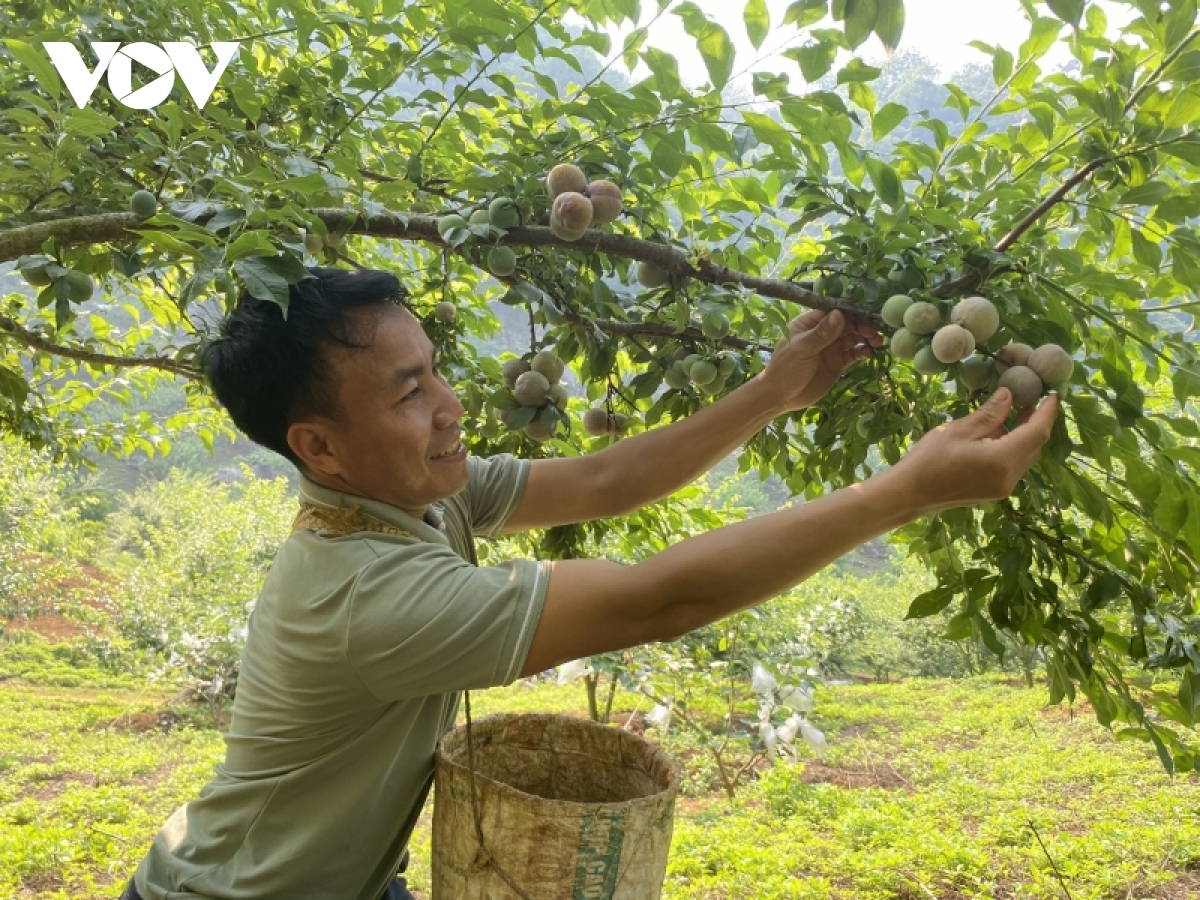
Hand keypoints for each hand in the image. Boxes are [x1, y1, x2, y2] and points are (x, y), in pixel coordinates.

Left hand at [757, 309, 881, 411]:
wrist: (781, 396)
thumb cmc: (786, 368)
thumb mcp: (802, 349)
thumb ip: (821, 333)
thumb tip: (839, 314)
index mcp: (809, 323)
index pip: (832, 312)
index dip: (849, 312)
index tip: (865, 314)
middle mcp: (822, 332)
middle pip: (846, 323)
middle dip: (861, 325)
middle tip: (873, 332)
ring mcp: (831, 347)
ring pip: (852, 337)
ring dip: (865, 337)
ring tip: (877, 342)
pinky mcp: (837, 362)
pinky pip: (854, 353)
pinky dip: (863, 351)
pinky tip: (870, 353)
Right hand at [884, 388, 1059, 514]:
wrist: (910, 493)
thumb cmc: (929, 459)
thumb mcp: (959, 430)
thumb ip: (989, 414)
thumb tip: (1009, 395)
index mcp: (1002, 459)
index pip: (1037, 432)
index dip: (1048, 412)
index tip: (1054, 394)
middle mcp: (1009, 477)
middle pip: (1034, 446)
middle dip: (1034, 422)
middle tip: (1028, 399)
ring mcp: (1002, 488)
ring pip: (1024, 457)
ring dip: (1021, 436)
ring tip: (1006, 415)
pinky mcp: (994, 492)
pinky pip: (1013, 466)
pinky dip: (1010, 449)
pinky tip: (993, 437)